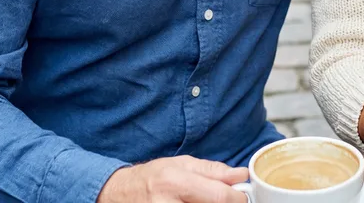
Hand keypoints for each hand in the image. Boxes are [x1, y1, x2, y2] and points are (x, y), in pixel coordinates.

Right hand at [97, 156, 248, 202]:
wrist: (120, 194)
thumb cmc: (153, 177)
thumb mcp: (182, 164)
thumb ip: (212, 170)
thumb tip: (240, 175)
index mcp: (176, 182)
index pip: (217, 196)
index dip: (237, 198)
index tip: (243, 196)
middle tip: (229, 200)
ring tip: (201, 200)